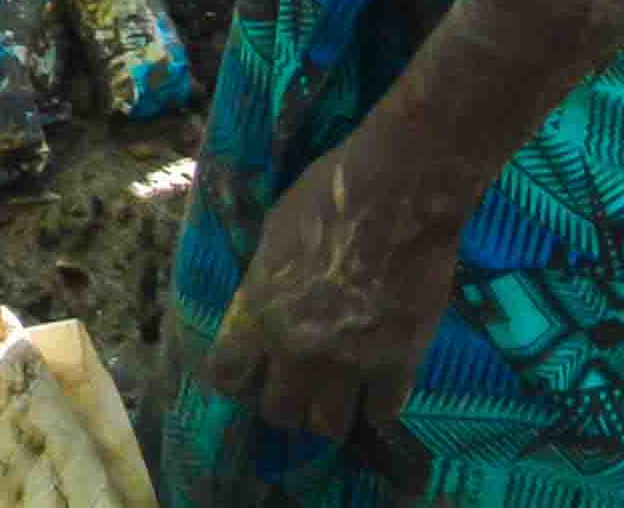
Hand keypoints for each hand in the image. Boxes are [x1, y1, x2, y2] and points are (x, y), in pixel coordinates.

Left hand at [195, 139, 461, 446]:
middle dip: (282, 402)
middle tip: (294, 386)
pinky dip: (378, 404)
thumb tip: (260, 304)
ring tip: (334, 396)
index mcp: (258, 313)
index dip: (232, 378)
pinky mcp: (398, 363)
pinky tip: (378, 387)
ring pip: (328, 425)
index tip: (243, 373)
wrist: (393, 197)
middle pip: (278, 412)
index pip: (225, 376)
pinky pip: (382, 411)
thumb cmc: (324, 198)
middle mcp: (297, 349)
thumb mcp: (272, 236)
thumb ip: (263, 283)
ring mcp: (349, 362)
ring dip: (327, 414)